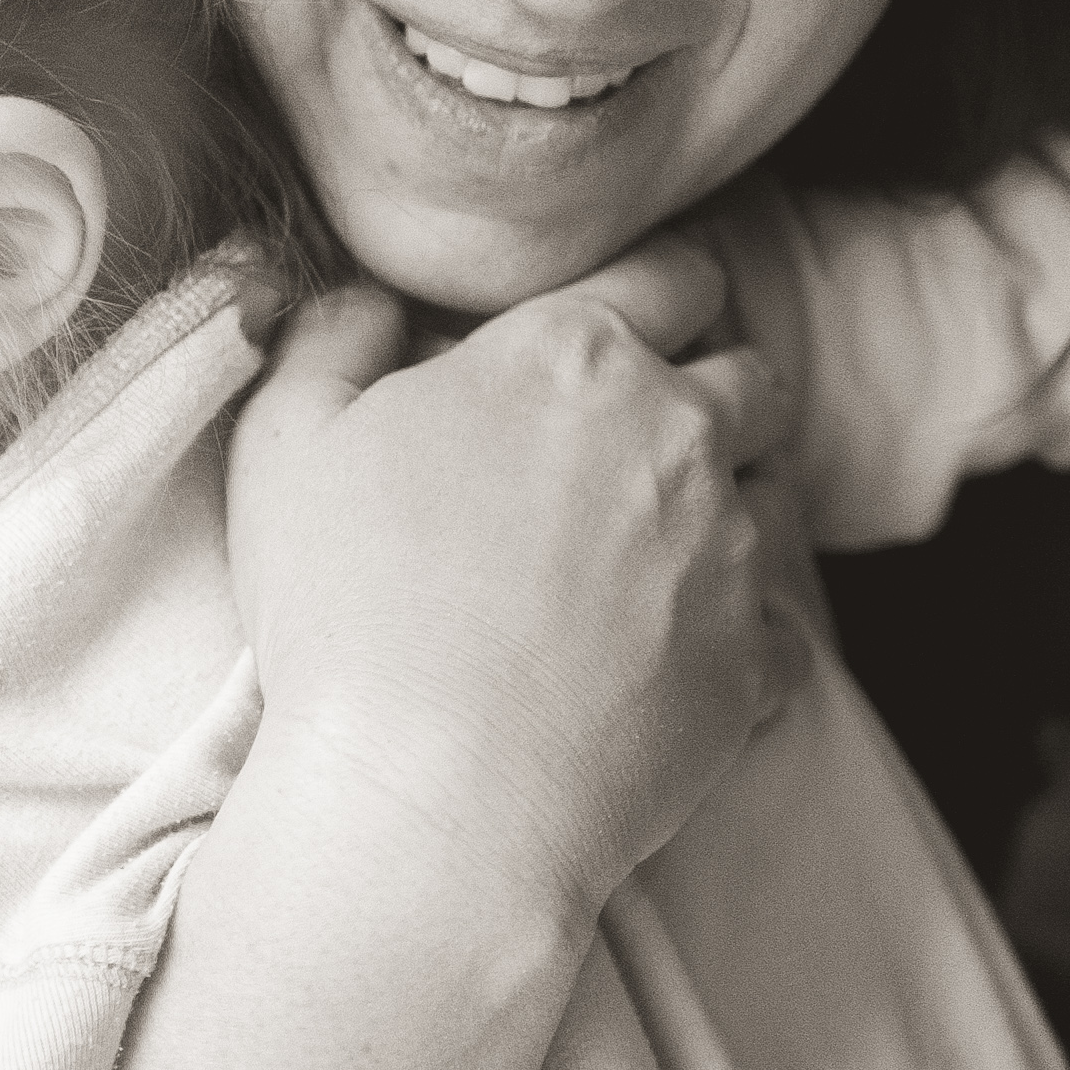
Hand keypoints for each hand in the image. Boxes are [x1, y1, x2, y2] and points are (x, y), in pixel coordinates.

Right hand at [225, 246, 794, 922]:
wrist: (431, 794)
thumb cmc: (348, 610)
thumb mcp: (286, 441)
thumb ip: (332, 339)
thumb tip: (371, 302)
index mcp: (574, 354)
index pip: (671, 275)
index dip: (657, 293)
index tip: (633, 326)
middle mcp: (677, 433)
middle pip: (750, 378)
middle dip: (713, 397)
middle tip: (642, 447)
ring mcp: (729, 550)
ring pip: (774, 497)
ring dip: (730, 511)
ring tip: (654, 561)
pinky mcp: (752, 663)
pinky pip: (783, 636)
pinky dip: (744, 643)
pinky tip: (676, 666)